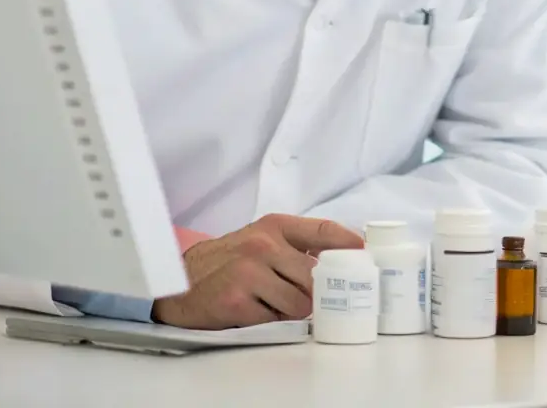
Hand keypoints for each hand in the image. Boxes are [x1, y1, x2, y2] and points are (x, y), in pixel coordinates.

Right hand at [152, 213, 362, 328]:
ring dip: (293, 310)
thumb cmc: (228, 260)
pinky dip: (270, 320)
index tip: (366, 254)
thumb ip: (297, 245)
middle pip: (315, 276)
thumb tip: (342, 258)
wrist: (180, 279)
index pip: (322, 230)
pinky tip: (254, 310)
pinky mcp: (236, 301)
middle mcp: (263, 245)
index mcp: (274, 226)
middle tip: (312, 297)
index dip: (349, 243)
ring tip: (273, 303)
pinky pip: (274, 320)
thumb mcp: (261, 238)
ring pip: (299, 302)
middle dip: (317, 292)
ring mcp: (248, 272)